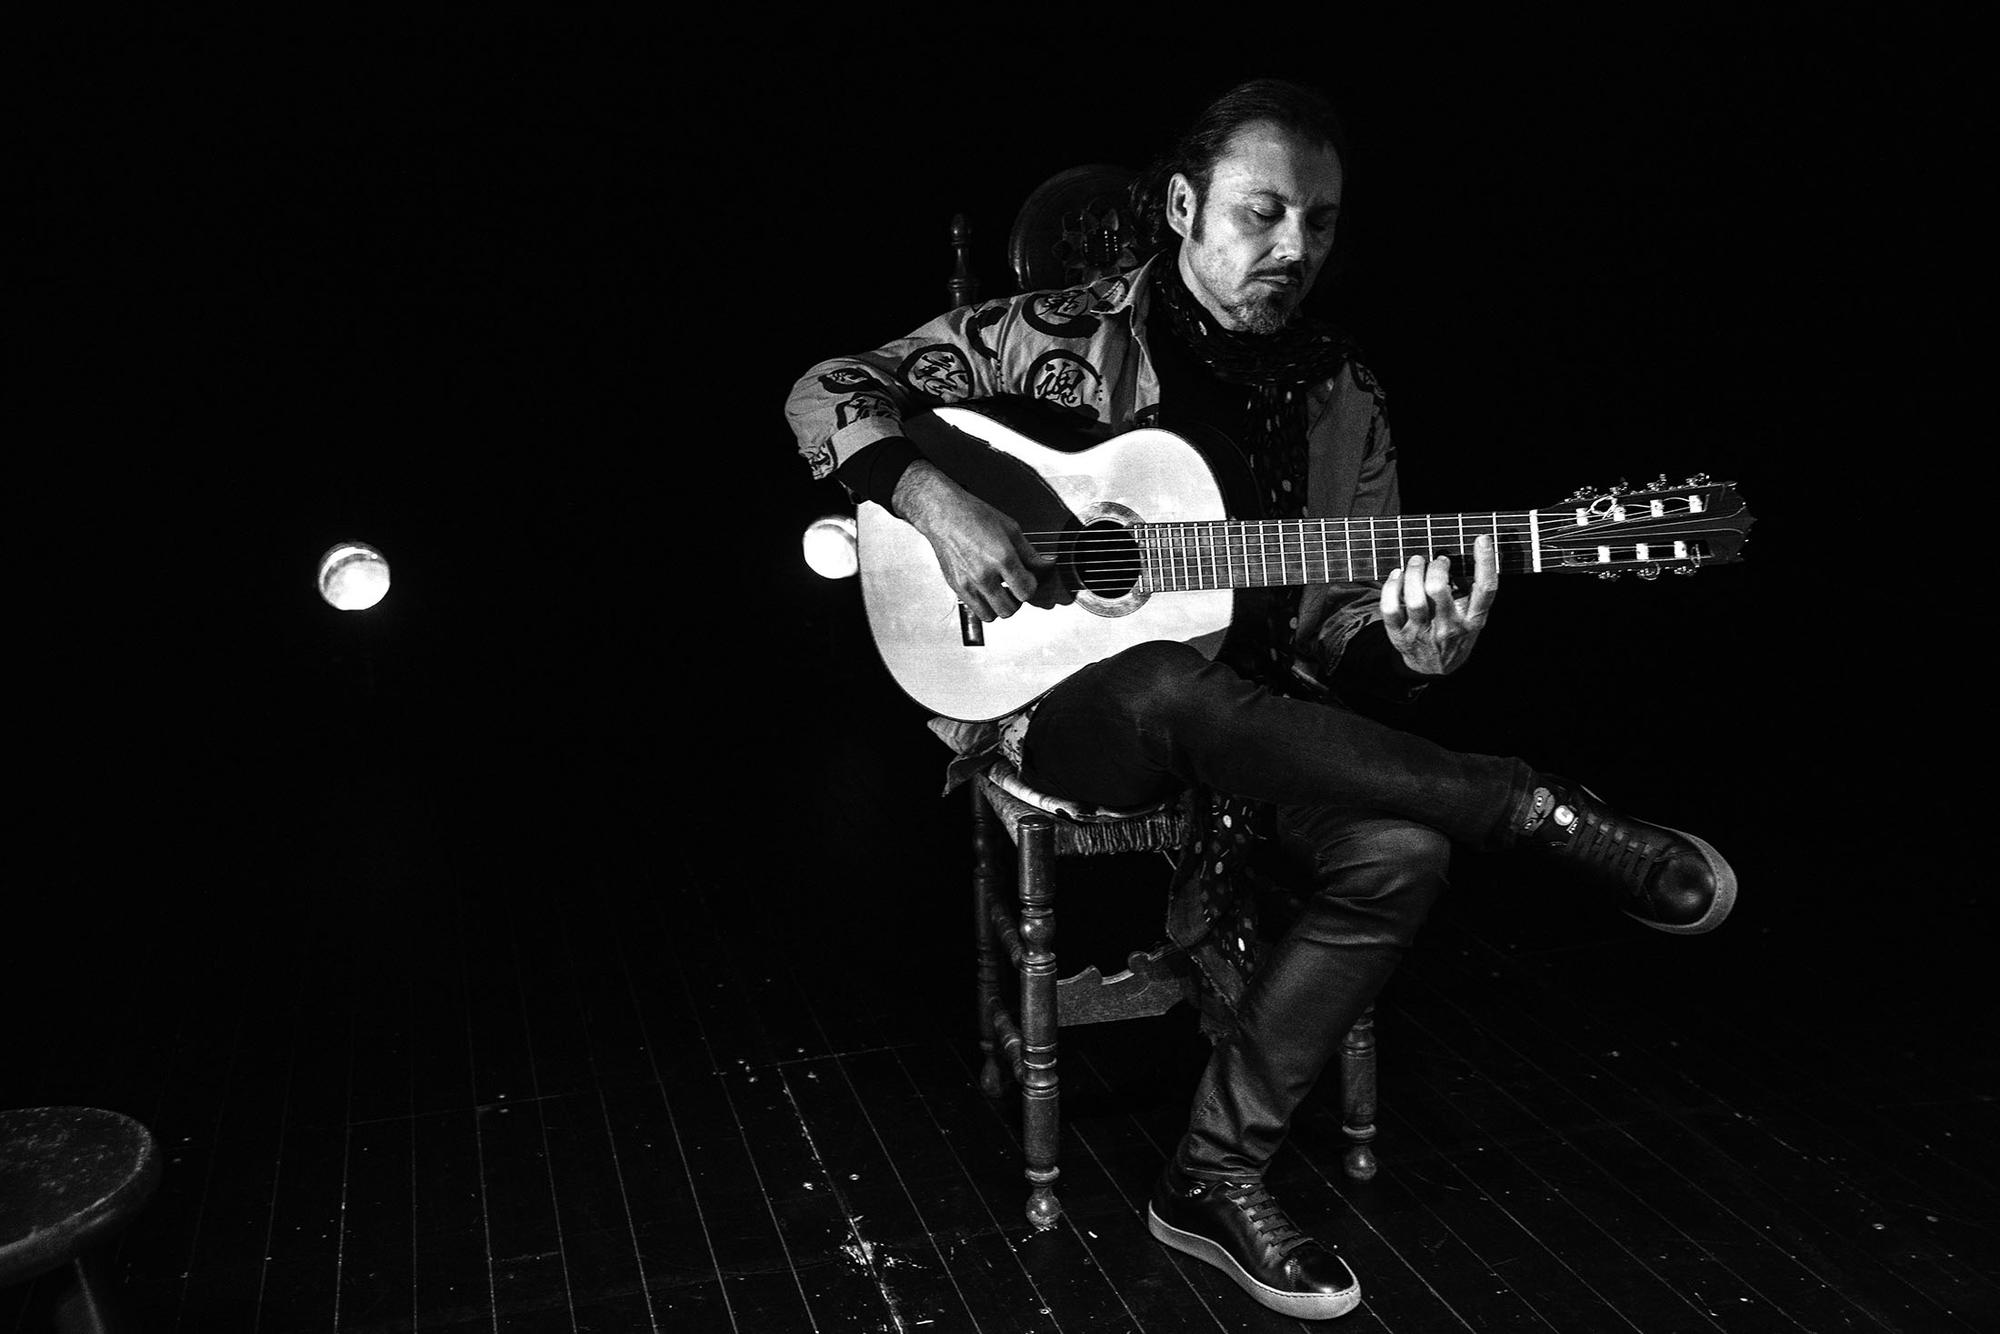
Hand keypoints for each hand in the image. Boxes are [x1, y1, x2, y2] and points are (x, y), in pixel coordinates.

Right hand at [893, 460, 1069, 620]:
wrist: (943, 514)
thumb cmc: (974, 516)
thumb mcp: (1011, 529)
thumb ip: (1030, 554)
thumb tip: (1046, 566)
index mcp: (1002, 558)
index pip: (1026, 591)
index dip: (1031, 586)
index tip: (1029, 579)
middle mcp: (984, 574)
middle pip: (1010, 610)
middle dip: (1016, 600)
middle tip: (1015, 587)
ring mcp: (967, 583)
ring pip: (991, 615)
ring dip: (999, 606)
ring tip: (1001, 591)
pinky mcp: (955, 587)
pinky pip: (974, 609)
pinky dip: (983, 604)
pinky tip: (985, 588)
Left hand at [1380, 533, 1497, 675]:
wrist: (1436, 668)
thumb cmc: (1455, 633)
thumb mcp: (1472, 617)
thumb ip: (1471, 592)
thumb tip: (1463, 555)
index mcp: (1473, 620)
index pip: (1486, 590)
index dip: (1486, 562)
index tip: (1482, 539)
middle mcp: (1449, 627)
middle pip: (1438, 590)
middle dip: (1434, 567)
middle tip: (1435, 560)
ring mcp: (1423, 633)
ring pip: (1413, 599)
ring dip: (1412, 573)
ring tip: (1416, 562)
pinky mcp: (1400, 636)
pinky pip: (1390, 609)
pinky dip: (1391, 587)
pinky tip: (1397, 576)